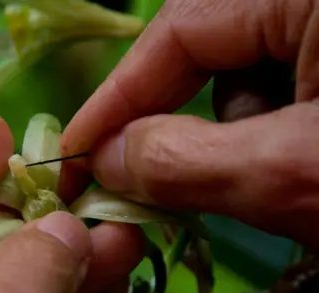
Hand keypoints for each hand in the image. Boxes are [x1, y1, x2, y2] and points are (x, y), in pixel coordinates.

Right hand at [61, 0, 318, 250]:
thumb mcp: (291, 173)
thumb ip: (186, 161)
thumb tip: (104, 158)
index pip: (179, 28)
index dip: (118, 98)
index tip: (74, 156)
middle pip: (209, 47)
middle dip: (184, 123)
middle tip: (149, 186)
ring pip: (248, 70)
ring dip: (241, 131)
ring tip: (278, 180)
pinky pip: (285, 82)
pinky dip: (275, 131)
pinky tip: (302, 164)